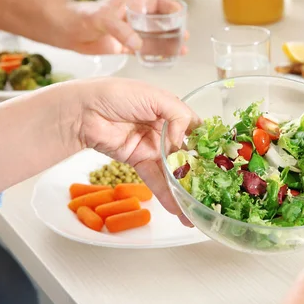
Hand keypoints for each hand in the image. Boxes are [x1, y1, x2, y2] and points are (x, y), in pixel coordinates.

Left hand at [58, 0, 187, 54]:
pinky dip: (155, 54)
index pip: (156, 2)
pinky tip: (165, 58)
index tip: (181, 13)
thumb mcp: (103, 19)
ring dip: (168, 43)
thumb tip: (138, 44)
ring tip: (181, 49)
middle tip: (185, 35)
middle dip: (174, 27)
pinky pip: (144, 50)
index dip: (170, 6)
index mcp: (131, 4)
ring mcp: (129, 32)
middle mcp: (133, 17)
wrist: (65, 30)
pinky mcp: (124, 46)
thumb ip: (121, 30)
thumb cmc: (82, 16)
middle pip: (160, 21)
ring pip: (154, 37)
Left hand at [75, 78, 199, 224]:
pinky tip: (177, 208)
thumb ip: (178, 115)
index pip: (196, 129)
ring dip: (184, 189)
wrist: (82, 111)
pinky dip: (166, 193)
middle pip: (187, 153)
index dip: (208, 144)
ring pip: (173, 170)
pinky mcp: (138, 161)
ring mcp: (152, 147)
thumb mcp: (155, 96)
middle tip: (213, 191)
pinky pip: (155, 179)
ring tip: (196, 209)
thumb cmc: (117, 94)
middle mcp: (165, 129)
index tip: (221, 162)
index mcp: (171, 110)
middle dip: (199, 172)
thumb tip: (185, 139)